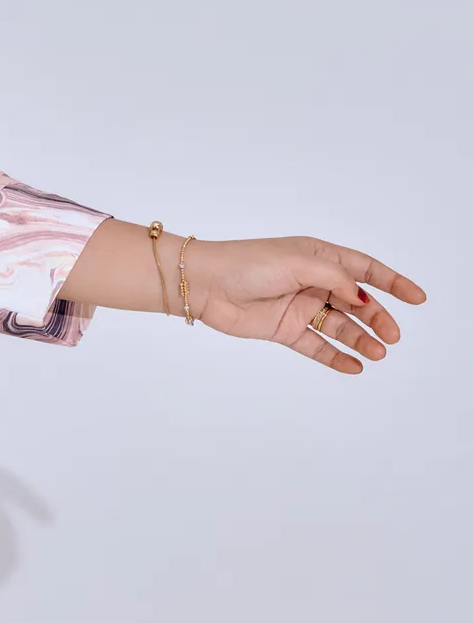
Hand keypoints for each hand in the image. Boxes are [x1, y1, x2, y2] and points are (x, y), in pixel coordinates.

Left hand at [188, 236, 426, 372]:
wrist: (205, 285)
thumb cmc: (248, 263)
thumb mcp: (298, 263)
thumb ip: (335, 278)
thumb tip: (362, 297)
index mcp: (319, 257)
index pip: (365, 269)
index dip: (393, 282)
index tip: (418, 298)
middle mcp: (313, 281)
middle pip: (357, 302)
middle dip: (378, 318)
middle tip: (392, 336)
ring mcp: (300, 307)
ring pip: (340, 326)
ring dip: (361, 339)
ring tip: (378, 353)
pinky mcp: (285, 329)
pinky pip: (317, 346)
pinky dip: (336, 356)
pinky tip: (356, 366)